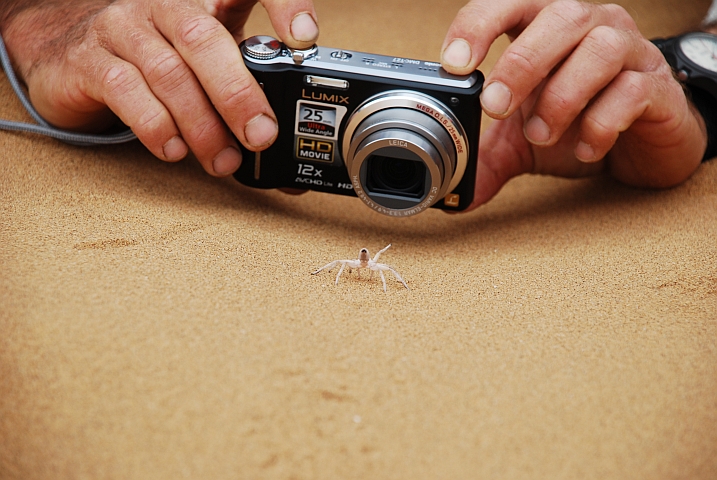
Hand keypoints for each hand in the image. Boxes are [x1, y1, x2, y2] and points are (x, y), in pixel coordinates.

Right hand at [1, 0, 318, 176]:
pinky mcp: (88, 60)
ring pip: (169, 72)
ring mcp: (122, 28)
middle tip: (261, 136)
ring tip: (222, 160)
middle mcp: (162, 7)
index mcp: (202, 4)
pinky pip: (126, 90)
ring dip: (202, 124)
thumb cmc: (149, 63)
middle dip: (238, 94)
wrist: (63, 55)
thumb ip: (241, 108)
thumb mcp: (202, 73)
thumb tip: (286, 170)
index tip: (305, 37)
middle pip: (204, 39)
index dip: (281, 3)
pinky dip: (156, 125)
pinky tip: (174, 149)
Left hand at [440, 0, 706, 209]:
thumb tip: (454, 197)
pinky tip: (583, 148)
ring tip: (540, 135)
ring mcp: (630, 53)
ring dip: (562, 95)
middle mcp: (592, 29)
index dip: (480, 24)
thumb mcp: (523, 143)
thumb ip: (488, 158)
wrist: (645, 146)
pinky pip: (634, 90)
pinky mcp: (658, 88)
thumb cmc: (582, 123)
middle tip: (495, 106)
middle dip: (521, 63)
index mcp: (547, 30)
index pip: (512, 2)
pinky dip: (602, 123)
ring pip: (601, 49)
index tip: (455, 65)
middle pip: (560, 16)